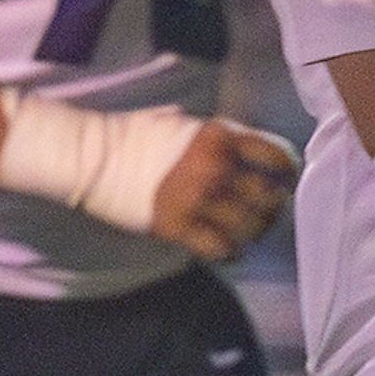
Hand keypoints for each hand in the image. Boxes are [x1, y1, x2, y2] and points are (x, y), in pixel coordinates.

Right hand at [0, 94, 296, 257]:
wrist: (88, 157)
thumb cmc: (132, 137)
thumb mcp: (182, 123)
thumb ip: (217, 138)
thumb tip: (247, 151)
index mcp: (219, 139)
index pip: (274, 157)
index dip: (285, 172)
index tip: (284, 180)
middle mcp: (215, 169)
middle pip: (267, 197)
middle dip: (274, 206)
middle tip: (270, 211)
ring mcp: (198, 200)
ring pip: (249, 226)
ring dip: (256, 231)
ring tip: (252, 232)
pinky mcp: (178, 227)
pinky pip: (220, 248)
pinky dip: (232, 252)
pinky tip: (231, 250)